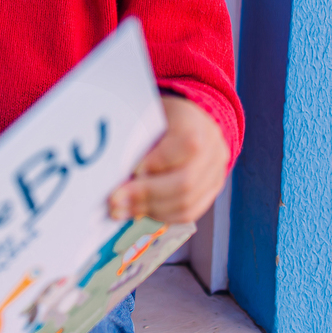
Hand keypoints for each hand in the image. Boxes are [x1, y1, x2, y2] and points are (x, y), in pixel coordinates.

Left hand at [108, 96, 228, 223]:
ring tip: (122, 210)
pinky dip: (161, 216)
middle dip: (146, 194)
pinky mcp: (212, 191)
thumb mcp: (149, 116)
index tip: (132, 171)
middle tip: (116, 200)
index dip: (158, 162)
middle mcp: (213, 149)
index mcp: (196, 122)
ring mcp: (216, 173)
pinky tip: (140, 212)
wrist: (190, 121)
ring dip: (149, 210)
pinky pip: (189, 213)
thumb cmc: (162, 118)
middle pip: (185, 181)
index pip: (187, 145)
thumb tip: (115, 171)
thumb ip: (137, 138)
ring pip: (186, 203)